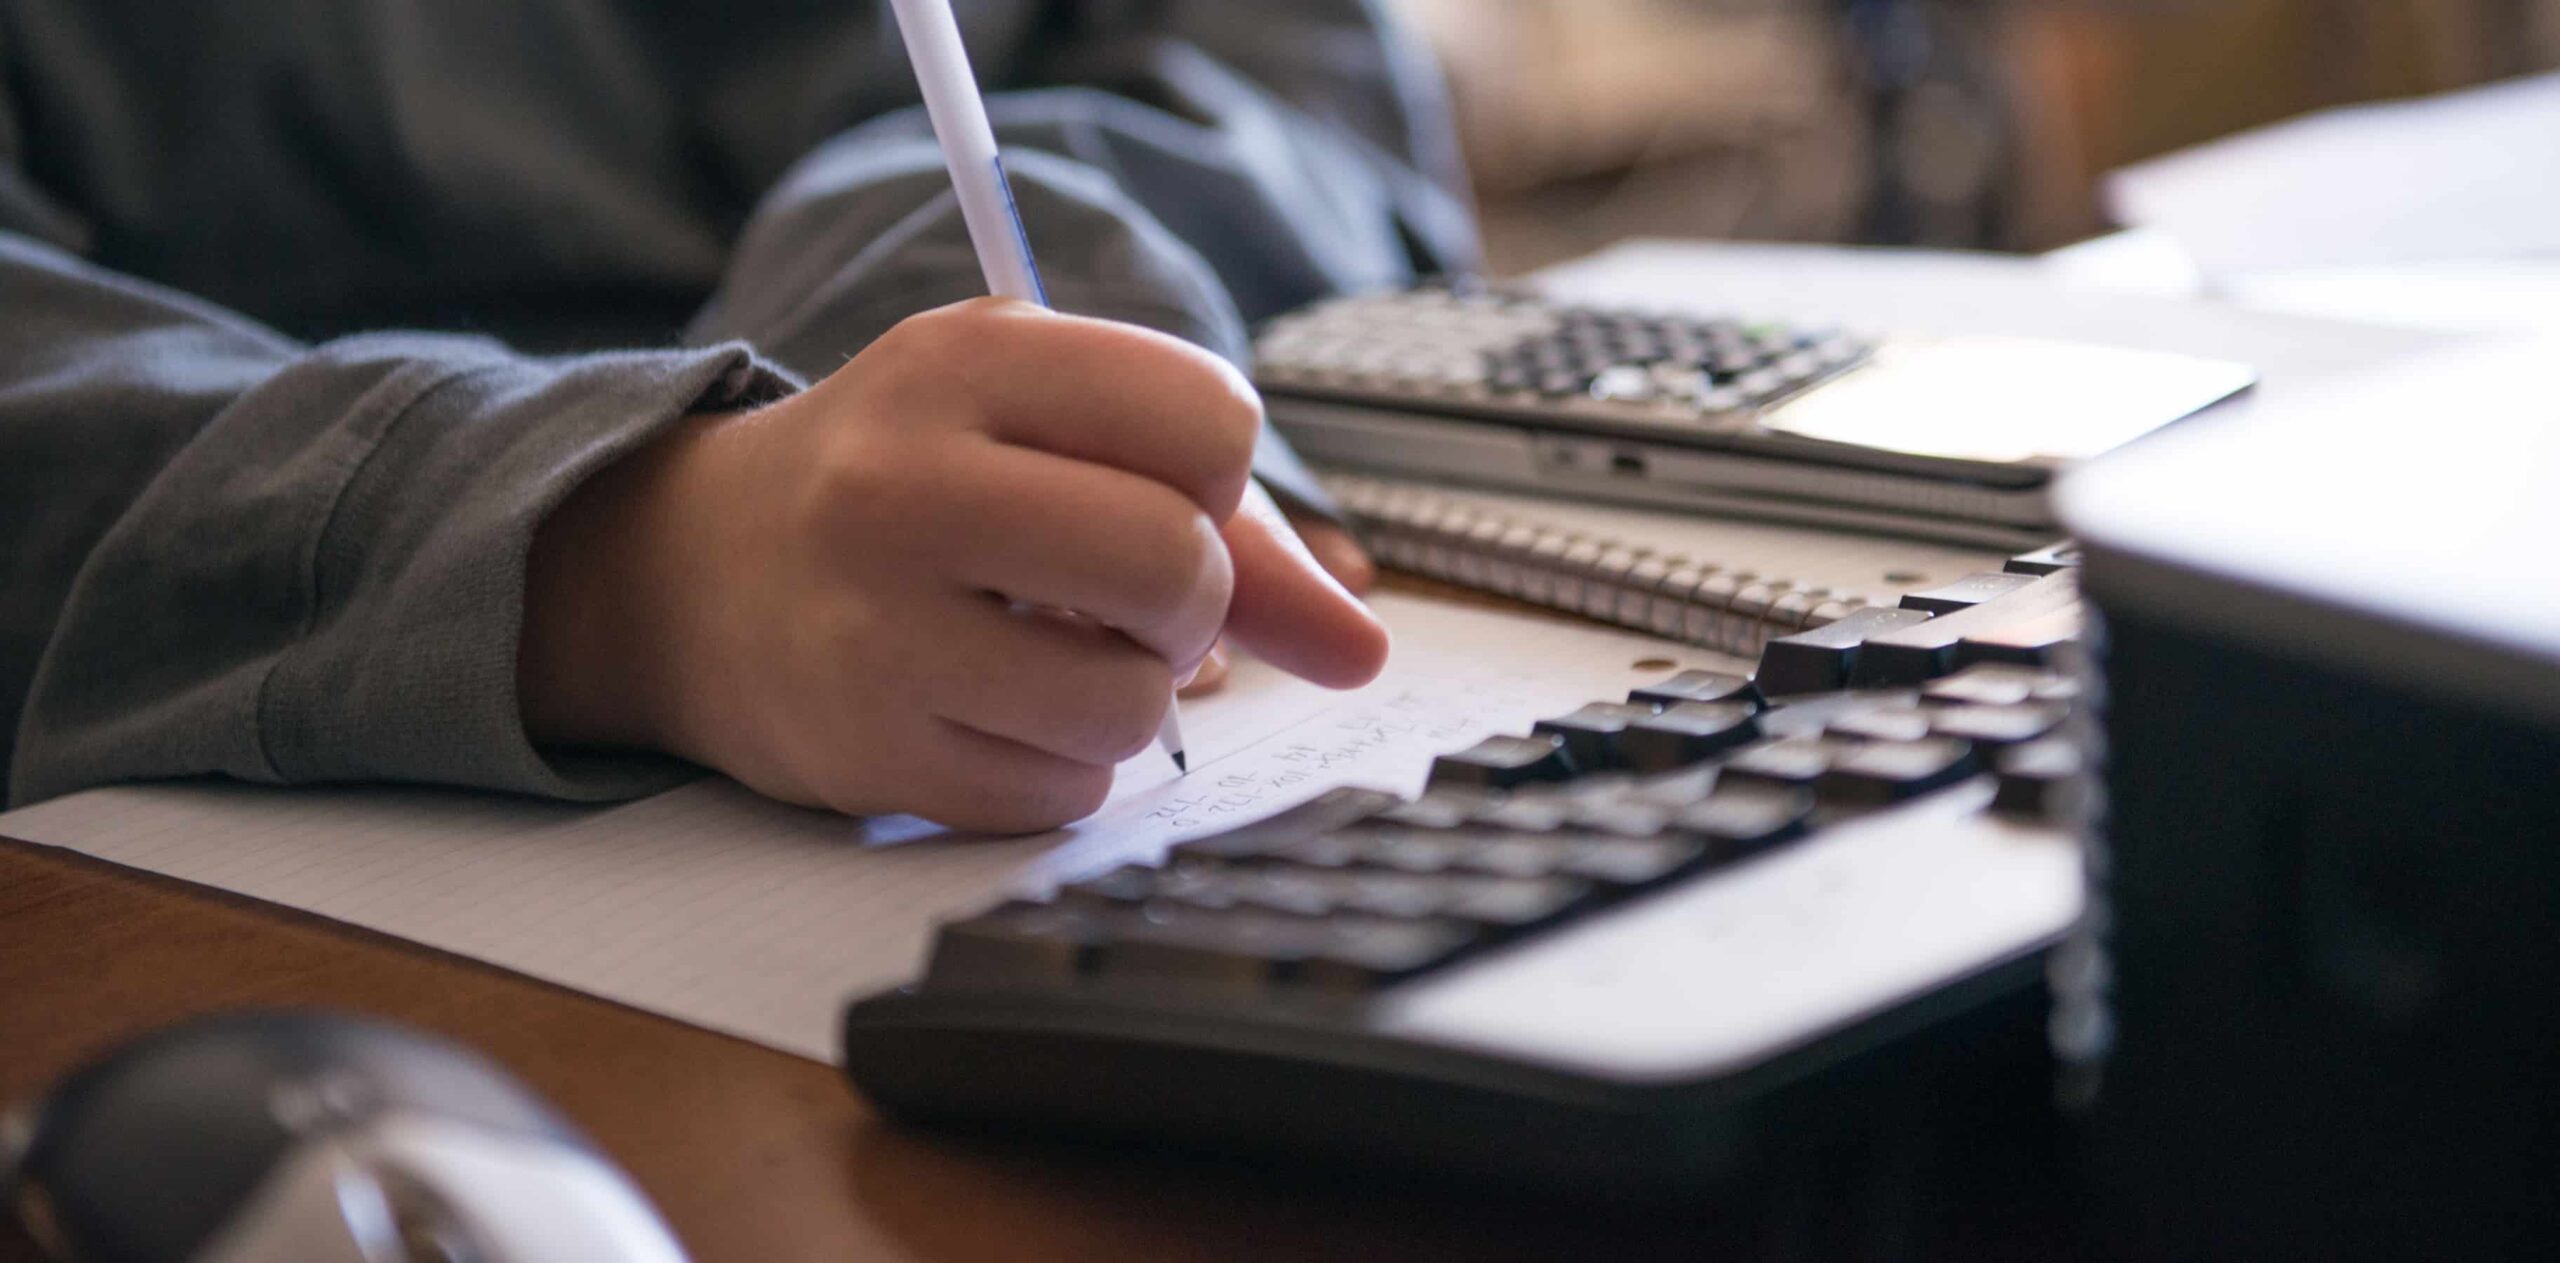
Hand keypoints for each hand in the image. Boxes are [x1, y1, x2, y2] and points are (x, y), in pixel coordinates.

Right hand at [519, 299, 1389, 831]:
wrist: (698, 573)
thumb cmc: (919, 486)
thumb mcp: (1048, 431)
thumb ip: (1229, 523)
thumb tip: (1364, 644)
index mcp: (970, 357)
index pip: (1208, 417)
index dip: (1217, 477)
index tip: (1159, 490)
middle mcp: (906, 480)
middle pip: (1176, 564)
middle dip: (1192, 601)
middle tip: (1134, 598)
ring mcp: (874, 625)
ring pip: (1131, 703)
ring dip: (1129, 697)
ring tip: (1055, 655)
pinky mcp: (866, 753)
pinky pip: (1063, 792)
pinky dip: (1062, 766)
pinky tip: (993, 710)